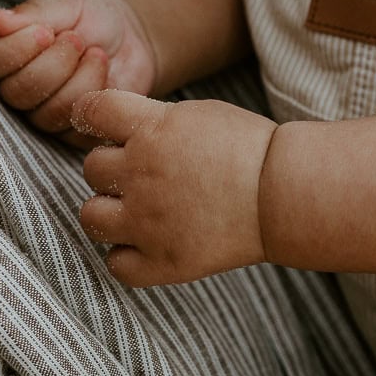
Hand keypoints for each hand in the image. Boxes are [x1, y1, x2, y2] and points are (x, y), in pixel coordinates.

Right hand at [0, 0, 156, 143]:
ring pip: (48, 113)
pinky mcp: (72, 132)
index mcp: (5, 52)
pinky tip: (107, 77)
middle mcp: (17, 88)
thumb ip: (31, 14)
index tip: (45, 32)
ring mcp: (43, 114)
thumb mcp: (64, 5)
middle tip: (77, 39)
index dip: (17, 49)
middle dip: (55, 64)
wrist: (131, 37)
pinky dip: (97, 98)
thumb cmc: (91, 17)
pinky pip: (77, 128)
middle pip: (18, 93)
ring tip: (97, 54)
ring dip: (80, 79)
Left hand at [75, 89, 276, 286]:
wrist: (284, 196)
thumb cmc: (249, 150)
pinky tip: (146, 244)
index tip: (103, 126)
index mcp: (151, 131)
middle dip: (113, 168)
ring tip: (136, 211)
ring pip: (91, 217)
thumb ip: (151, 119)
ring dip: (108, 212)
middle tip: (144, 174)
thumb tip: (113, 127)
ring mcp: (147, 223)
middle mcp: (140, 176)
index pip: (92, 111)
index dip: (92, 116)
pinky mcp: (161, 262)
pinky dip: (125, 255)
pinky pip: (115, 264)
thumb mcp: (198, 114)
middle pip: (91, 168)